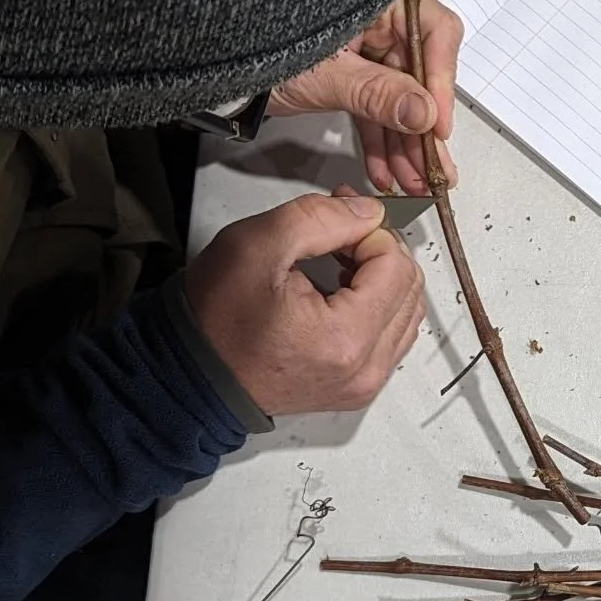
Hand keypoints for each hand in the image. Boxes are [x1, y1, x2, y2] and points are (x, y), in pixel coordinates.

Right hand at [185, 192, 424, 415]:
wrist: (191, 374)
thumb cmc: (214, 319)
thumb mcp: (256, 244)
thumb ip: (320, 217)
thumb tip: (369, 212)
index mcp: (345, 339)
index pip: (396, 265)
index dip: (371, 231)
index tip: (340, 217)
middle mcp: (365, 369)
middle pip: (409, 288)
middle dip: (380, 250)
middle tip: (340, 232)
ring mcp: (364, 383)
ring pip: (406, 311)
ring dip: (381, 277)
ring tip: (339, 259)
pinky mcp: (357, 387)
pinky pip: (391, 336)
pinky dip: (376, 305)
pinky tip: (341, 289)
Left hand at [269, 0, 462, 194]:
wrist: (218, 70)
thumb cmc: (259, 49)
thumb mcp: (326, 75)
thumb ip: (378, 93)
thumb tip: (424, 113)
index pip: (435, 33)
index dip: (442, 82)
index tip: (438, 126)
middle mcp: (377, 20)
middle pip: (419, 74)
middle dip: (423, 128)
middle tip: (434, 167)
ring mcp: (364, 49)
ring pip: (398, 99)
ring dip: (404, 144)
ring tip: (411, 180)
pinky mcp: (350, 75)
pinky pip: (375, 108)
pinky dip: (378, 140)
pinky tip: (385, 171)